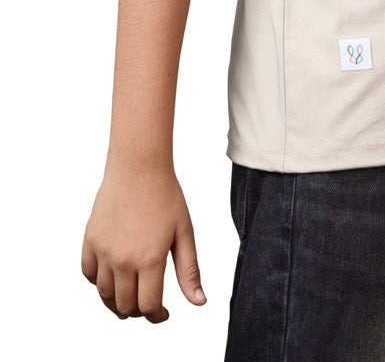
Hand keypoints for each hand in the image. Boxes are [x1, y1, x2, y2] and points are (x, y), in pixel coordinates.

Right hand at [81, 164, 206, 323]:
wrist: (139, 166)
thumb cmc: (165, 195)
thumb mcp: (184, 232)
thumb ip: (189, 270)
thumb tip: (198, 301)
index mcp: (150, 259)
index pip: (148, 306)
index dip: (157, 316)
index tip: (162, 313)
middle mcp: (123, 260)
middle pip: (125, 305)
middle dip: (138, 311)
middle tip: (147, 305)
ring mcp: (103, 251)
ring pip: (105, 294)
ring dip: (116, 302)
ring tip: (129, 297)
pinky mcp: (90, 240)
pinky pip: (89, 274)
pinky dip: (98, 282)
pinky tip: (112, 277)